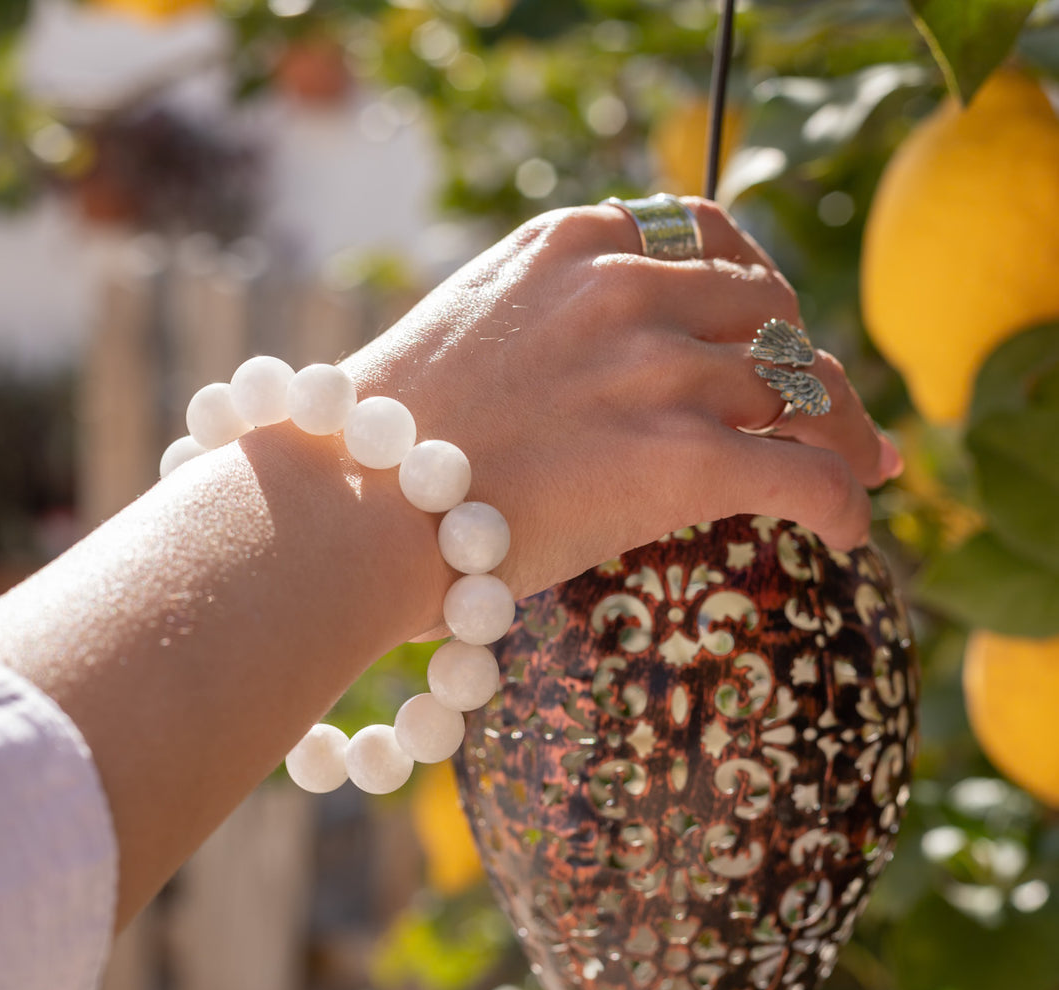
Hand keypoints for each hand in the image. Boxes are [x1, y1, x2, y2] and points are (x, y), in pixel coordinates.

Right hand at [340, 198, 898, 601]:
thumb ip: (545, 325)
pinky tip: (851, 529)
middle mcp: (625, 288)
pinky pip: (803, 473)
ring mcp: (655, 368)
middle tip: (824, 414)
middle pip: (771, 314)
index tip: (765, 337)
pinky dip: (843, 500)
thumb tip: (592, 378)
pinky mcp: (677, 456)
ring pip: (806, 390)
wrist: (349, 504)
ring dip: (844, 433)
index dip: (755, 292)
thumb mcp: (469, 332)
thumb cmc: (383, 439)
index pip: (708, 241)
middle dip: (804, 364)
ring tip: (860, 469)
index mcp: (571, 243)